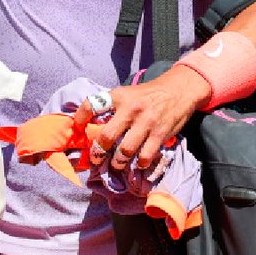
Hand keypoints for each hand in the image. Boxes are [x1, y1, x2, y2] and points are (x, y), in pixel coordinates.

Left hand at [72, 67, 208, 170]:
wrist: (179, 90)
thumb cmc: (149, 94)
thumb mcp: (129, 93)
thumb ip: (114, 107)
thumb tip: (94, 126)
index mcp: (120, 96)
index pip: (93, 105)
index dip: (80, 118)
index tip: (76, 129)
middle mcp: (131, 109)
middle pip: (107, 136)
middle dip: (98, 152)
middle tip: (96, 159)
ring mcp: (146, 122)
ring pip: (124, 151)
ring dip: (117, 163)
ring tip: (116, 164)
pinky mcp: (159, 134)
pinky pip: (144, 156)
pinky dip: (139, 164)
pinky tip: (137, 163)